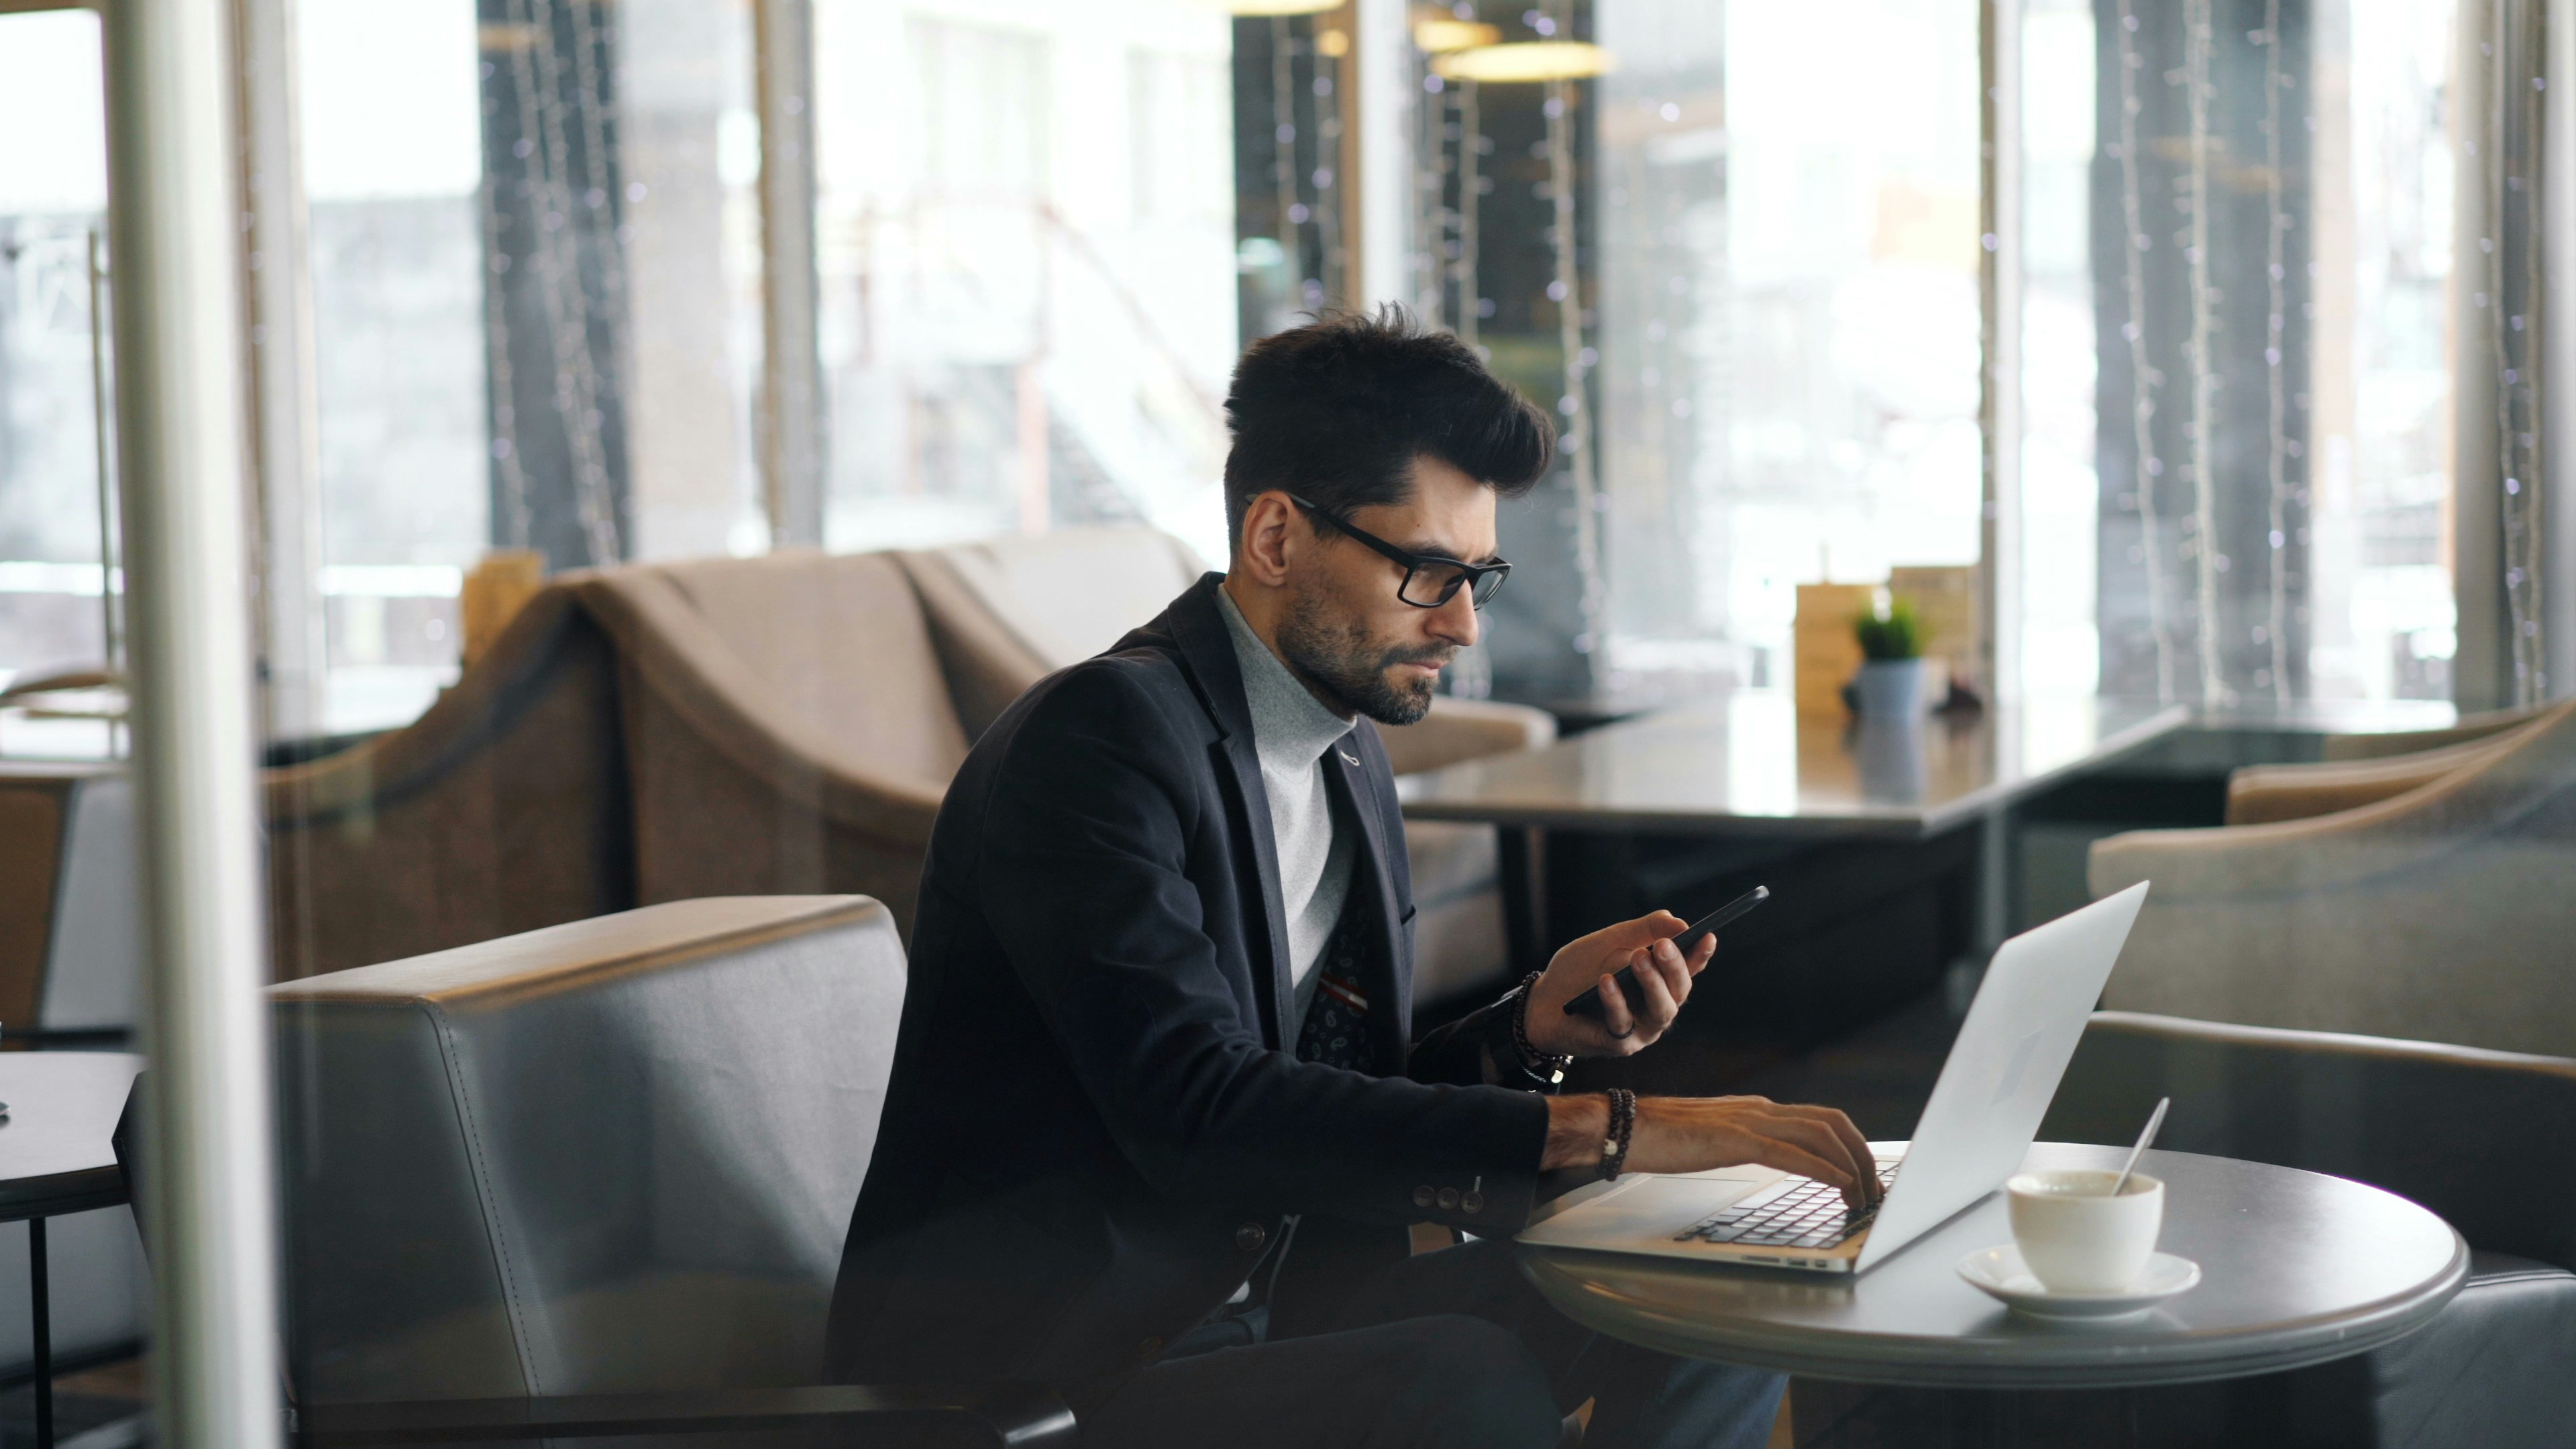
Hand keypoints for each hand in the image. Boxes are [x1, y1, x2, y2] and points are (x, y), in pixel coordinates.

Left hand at [1523, 910, 1715, 1058]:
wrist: (1543, 1000)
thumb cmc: (1580, 971)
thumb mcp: (1610, 941)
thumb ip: (1643, 930)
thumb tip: (1677, 921)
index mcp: (1660, 981)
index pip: (1687, 968)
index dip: (1700, 954)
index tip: (1707, 935)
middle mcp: (1657, 1007)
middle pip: (1679, 991)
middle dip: (1674, 967)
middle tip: (1664, 945)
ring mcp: (1641, 1029)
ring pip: (1660, 1010)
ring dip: (1652, 983)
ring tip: (1640, 958)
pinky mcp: (1618, 1044)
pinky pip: (1622, 1023)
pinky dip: (1615, 1000)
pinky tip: (1606, 981)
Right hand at [1543, 1094, 1882, 1210]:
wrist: (1625, 1127)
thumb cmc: (1663, 1139)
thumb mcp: (1717, 1141)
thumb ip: (1747, 1144)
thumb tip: (1775, 1160)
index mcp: (1758, 1111)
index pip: (1823, 1120)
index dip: (1853, 1147)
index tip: (1866, 1178)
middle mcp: (1761, 1110)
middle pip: (1833, 1123)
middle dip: (1863, 1157)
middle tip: (1876, 1192)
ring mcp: (1748, 1121)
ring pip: (1820, 1134)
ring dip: (1851, 1167)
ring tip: (1863, 1197)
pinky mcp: (1734, 1139)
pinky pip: (1789, 1152)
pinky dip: (1822, 1168)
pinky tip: (1839, 1185)